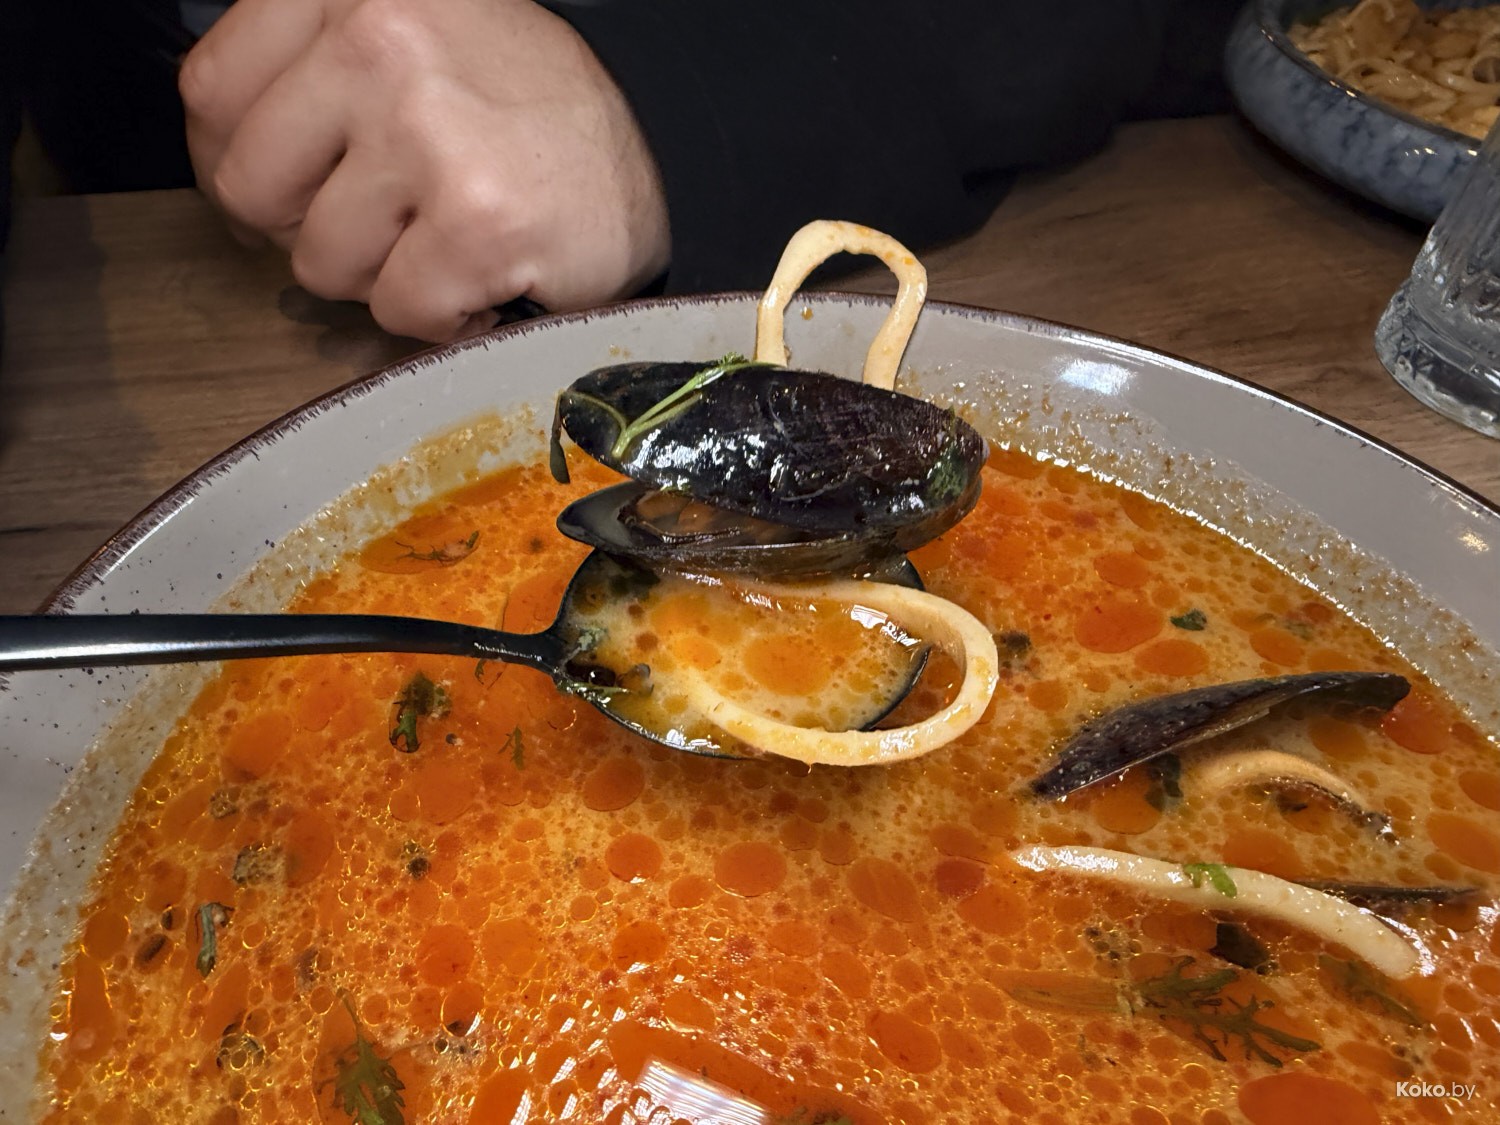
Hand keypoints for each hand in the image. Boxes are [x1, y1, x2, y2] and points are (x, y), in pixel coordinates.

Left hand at [180, 0, 670, 340]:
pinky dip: (444, 314)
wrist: (662, 140)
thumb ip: (310, 72)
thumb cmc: (520, 102)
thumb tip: (226, 163)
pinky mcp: (475, 222)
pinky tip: (489, 271)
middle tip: (391, 219)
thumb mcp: (404, 37)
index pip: (211, 97)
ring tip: (451, 237)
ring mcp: (425, 132)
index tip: (300, 188)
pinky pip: (399, 311)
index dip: (246, 164)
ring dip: (385, 275)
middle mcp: (377, 41)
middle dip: (315, 228)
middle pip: (252, 190)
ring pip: (321, 264)